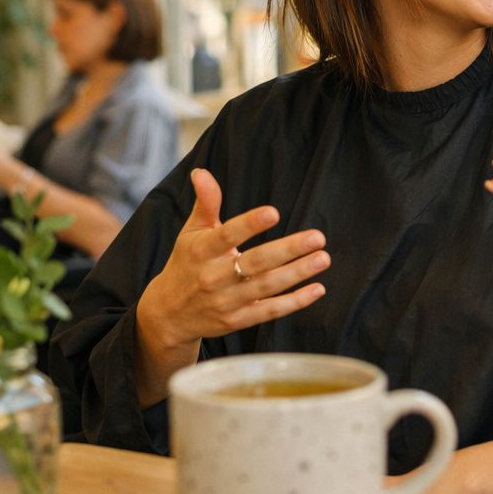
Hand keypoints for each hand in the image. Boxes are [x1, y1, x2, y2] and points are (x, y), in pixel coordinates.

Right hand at [137, 168, 329, 349]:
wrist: (170, 314)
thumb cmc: (187, 263)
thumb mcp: (191, 232)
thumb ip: (205, 203)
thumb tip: (201, 172)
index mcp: (201, 251)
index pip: (226, 235)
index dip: (249, 224)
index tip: (273, 212)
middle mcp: (213, 277)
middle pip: (255, 263)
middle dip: (288, 250)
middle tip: (318, 237)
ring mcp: (226, 301)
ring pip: (267, 286)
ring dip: (297, 273)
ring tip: (323, 258)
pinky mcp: (237, 321)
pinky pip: (269, 311)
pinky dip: (295, 302)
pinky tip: (317, 289)